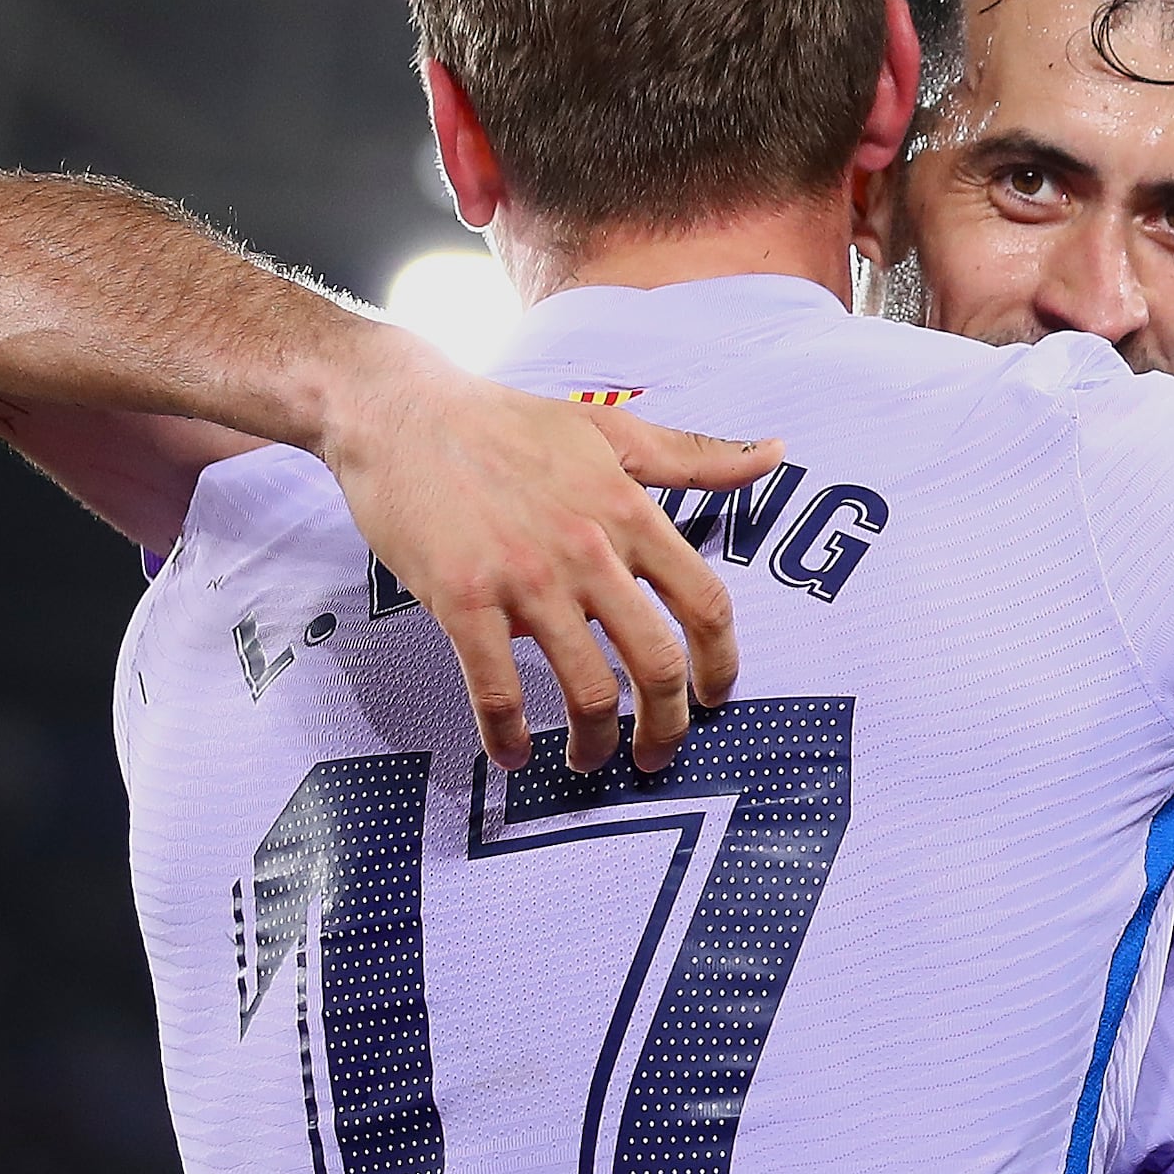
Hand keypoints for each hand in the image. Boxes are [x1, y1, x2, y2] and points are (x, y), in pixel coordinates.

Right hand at [314, 333, 776, 774]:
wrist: (401, 413)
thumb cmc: (505, 422)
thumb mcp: (610, 429)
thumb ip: (693, 455)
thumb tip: (772, 453)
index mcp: (628, 512)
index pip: (704, 603)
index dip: (720, 664)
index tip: (715, 697)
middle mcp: (587, 551)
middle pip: (655, 662)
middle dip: (667, 725)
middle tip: (658, 754)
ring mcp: (525, 580)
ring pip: (586, 691)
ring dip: (594, 744)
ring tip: (590, 761)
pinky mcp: (463, 601)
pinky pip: (498, 691)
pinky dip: (509, 736)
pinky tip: (513, 753)